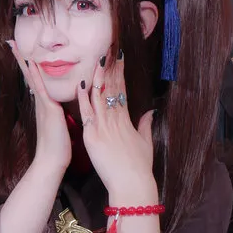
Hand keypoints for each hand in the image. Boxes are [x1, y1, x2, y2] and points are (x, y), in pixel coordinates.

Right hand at [6, 39, 71, 176]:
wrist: (52, 162)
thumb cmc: (58, 148)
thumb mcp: (60, 126)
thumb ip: (59, 115)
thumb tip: (61, 110)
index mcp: (45, 106)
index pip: (37, 82)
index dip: (30, 68)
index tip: (25, 54)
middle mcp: (41, 103)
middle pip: (30, 76)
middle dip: (22, 59)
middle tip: (12, 43)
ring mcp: (43, 105)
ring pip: (33, 78)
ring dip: (24, 61)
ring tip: (15, 46)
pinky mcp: (48, 109)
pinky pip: (41, 87)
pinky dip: (34, 75)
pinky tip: (30, 62)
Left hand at [77, 49, 156, 202]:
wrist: (132, 185)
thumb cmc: (139, 168)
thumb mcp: (145, 143)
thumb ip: (146, 125)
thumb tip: (151, 112)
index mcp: (126, 120)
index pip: (121, 89)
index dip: (119, 71)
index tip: (118, 56)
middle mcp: (115, 120)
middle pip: (111, 87)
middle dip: (110, 66)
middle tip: (108, 46)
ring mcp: (103, 127)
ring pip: (99, 95)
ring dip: (97, 75)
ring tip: (97, 56)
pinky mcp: (93, 137)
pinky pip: (86, 114)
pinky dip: (84, 98)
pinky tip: (82, 83)